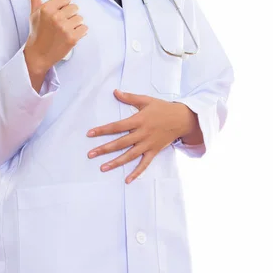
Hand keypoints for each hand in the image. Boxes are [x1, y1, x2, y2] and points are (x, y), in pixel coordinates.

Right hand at [24, 0, 87, 70]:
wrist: (38, 54)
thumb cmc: (37, 32)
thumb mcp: (34, 12)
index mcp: (46, 8)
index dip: (64, 5)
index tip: (58, 13)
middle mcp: (55, 17)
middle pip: (75, 7)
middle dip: (69, 15)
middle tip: (59, 25)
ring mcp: (64, 28)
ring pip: (80, 18)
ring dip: (74, 24)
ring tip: (64, 31)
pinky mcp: (72, 38)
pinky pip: (84, 28)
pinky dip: (79, 33)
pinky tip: (69, 36)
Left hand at [86, 89, 200, 182]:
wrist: (182, 119)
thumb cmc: (162, 108)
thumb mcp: (146, 100)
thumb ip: (130, 98)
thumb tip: (115, 92)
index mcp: (139, 120)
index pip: (117, 126)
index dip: (103, 130)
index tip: (90, 134)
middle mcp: (142, 133)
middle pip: (120, 143)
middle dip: (104, 149)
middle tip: (90, 154)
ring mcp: (148, 144)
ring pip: (130, 155)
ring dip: (116, 162)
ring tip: (103, 168)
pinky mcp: (154, 151)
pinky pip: (144, 164)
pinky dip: (136, 172)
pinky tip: (127, 180)